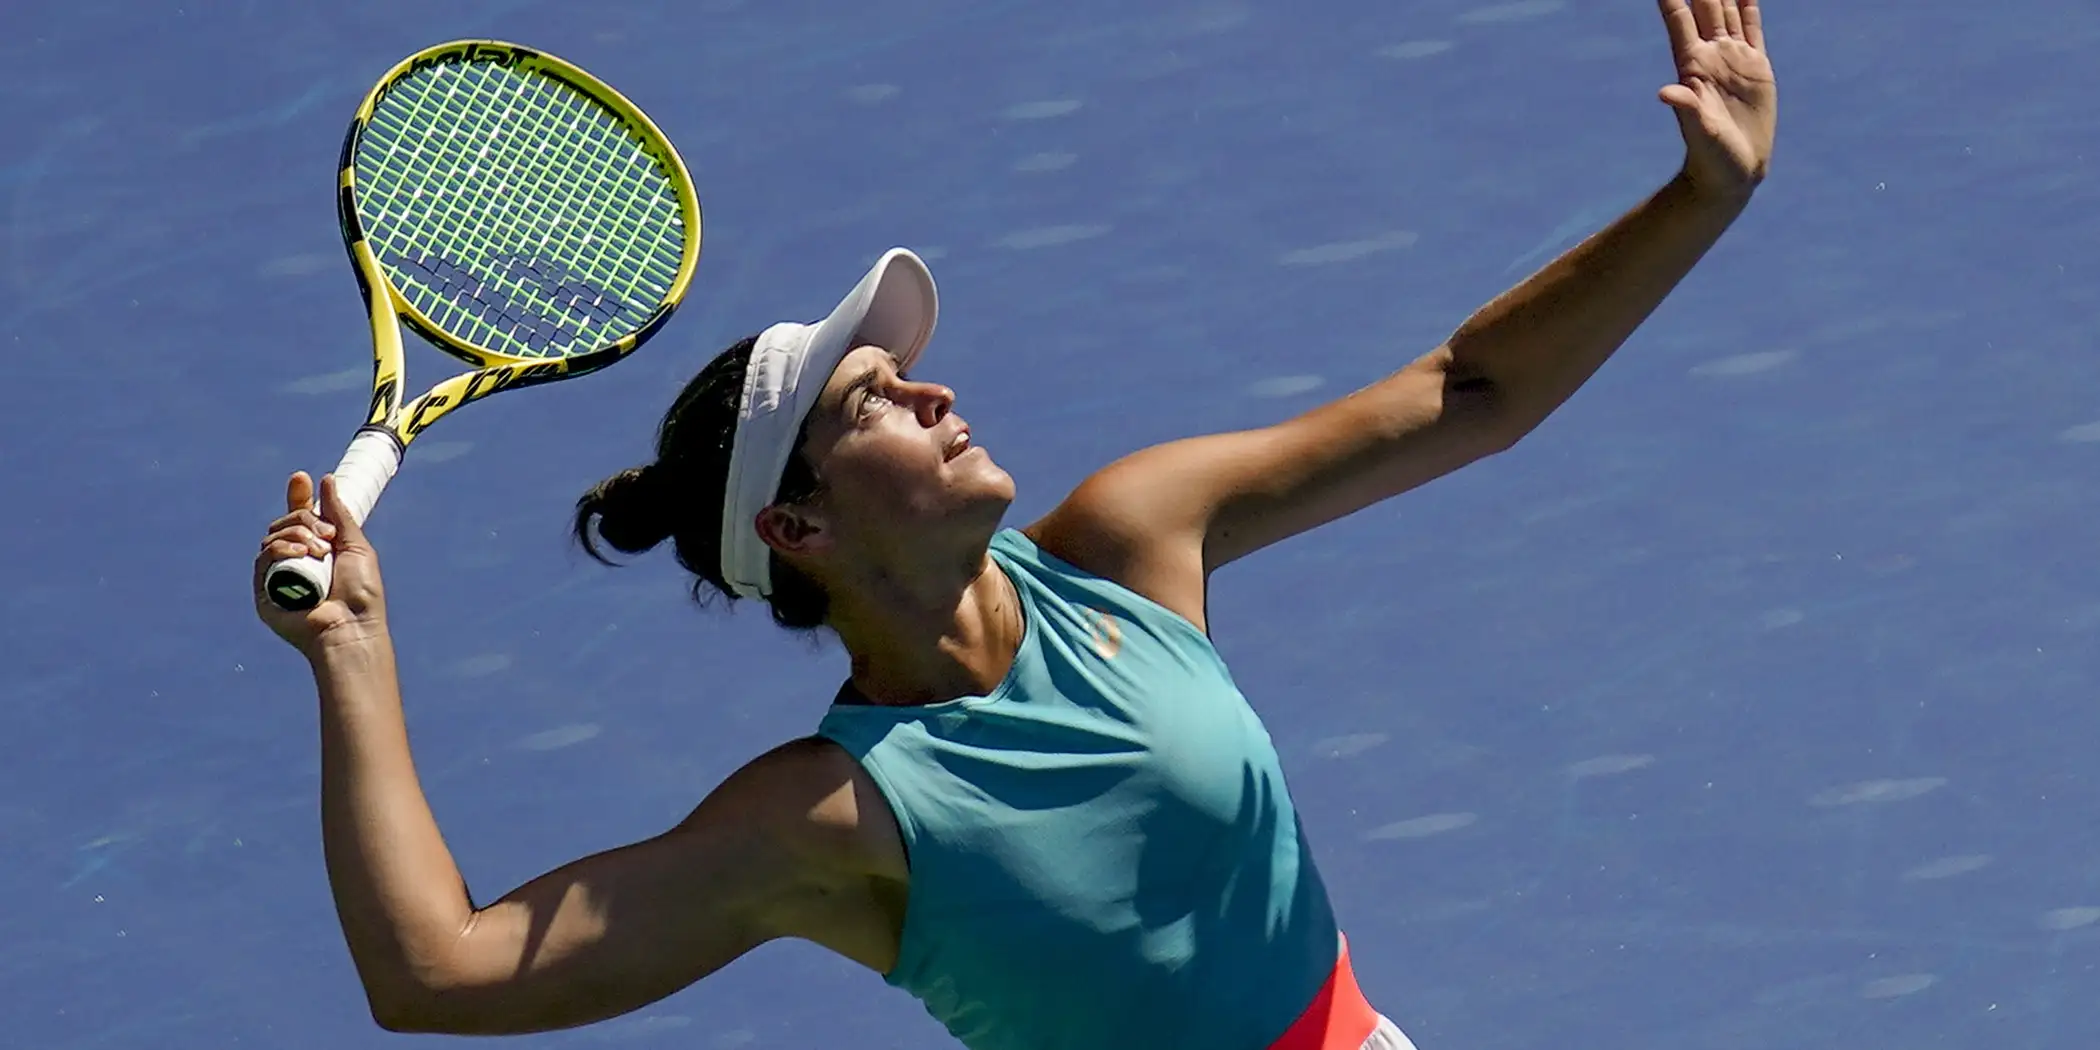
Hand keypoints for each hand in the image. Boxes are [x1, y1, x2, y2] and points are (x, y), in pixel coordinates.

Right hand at [253, 471, 387, 656]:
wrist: (352, 627)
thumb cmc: (361, 593)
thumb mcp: (356, 546)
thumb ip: (339, 514)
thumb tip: (327, 480)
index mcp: (318, 549)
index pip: (300, 517)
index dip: (298, 497)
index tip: (301, 478)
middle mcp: (297, 561)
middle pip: (285, 524)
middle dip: (305, 520)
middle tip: (328, 535)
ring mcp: (278, 576)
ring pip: (273, 538)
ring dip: (297, 535)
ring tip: (321, 551)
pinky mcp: (265, 592)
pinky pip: (263, 559)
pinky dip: (280, 549)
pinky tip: (300, 553)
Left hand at [1657, 0, 1777, 200]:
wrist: (1733, 171)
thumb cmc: (1711, 157)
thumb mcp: (1700, 132)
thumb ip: (1687, 109)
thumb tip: (1665, 93)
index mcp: (1693, 65)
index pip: (1679, 18)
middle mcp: (1711, 55)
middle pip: (1703, 5)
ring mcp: (1733, 58)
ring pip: (1727, 10)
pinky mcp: (1756, 66)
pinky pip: (1752, 27)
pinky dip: (1749, 5)